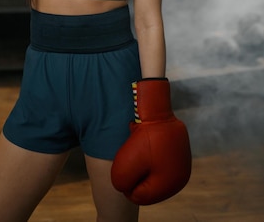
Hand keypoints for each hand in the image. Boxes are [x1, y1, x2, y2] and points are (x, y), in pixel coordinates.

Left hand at [111, 78, 191, 204]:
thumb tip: (124, 186)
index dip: (126, 183)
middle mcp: (181, 175)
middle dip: (135, 172)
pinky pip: (157, 158)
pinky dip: (147, 152)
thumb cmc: (140, 139)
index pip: (140, 196)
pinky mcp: (177, 148)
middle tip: (130, 154)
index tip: (124, 163)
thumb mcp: (123, 167)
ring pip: (151, 170)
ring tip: (137, 145)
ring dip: (140, 161)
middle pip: (148, 184)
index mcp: (172, 184)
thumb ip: (121, 184)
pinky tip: (143, 139)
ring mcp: (181, 161)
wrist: (155, 107)